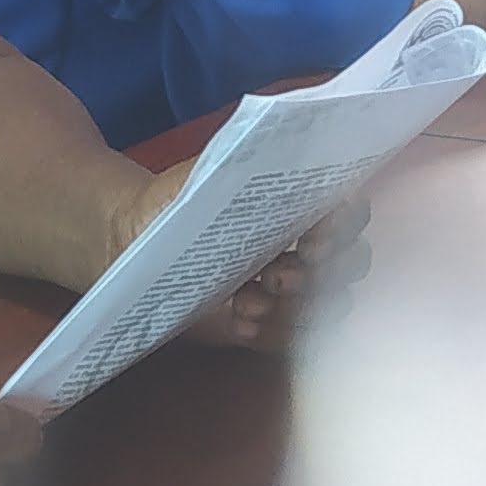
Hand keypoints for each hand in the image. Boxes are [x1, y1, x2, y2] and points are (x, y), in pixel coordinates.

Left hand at [94, 158, 352, 357]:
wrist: (134, 241)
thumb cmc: (177, 201)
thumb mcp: (211, 174)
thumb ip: (251, 163)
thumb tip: (289, 146)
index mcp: (301, 207)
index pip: (351, 214)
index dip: (345, 227)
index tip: (315, 237)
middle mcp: (306, 248)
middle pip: (350, 266)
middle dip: (322, 275)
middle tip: (280, 277)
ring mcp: (288, 291)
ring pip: (324, 309)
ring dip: (293, 309)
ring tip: (248, 302)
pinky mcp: (264, 324)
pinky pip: (287, 339)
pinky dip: (270, 333)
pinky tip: (241, 320)